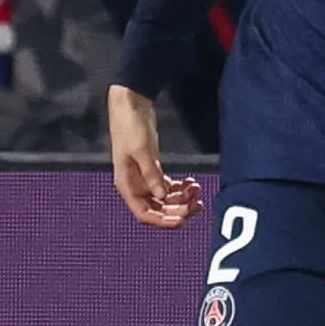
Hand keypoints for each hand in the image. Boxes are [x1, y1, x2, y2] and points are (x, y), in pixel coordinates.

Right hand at [109, 84, 203, 227]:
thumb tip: (162, 196)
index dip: (163, 220)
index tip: (182, 220)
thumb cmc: (130, 127)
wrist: (131, 105)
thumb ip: (152, 175)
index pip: (144, 213)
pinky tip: (191, 181)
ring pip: (165, 198)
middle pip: (158, 208)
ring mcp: (144, 177)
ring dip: (182, 198)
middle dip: (178, 209)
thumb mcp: (142, 151)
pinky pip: (168, 186)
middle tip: (197, 204)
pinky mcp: (152, 168)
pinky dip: (180, 187)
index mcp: (127, 185)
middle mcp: (135, 185)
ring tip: (197, 188)